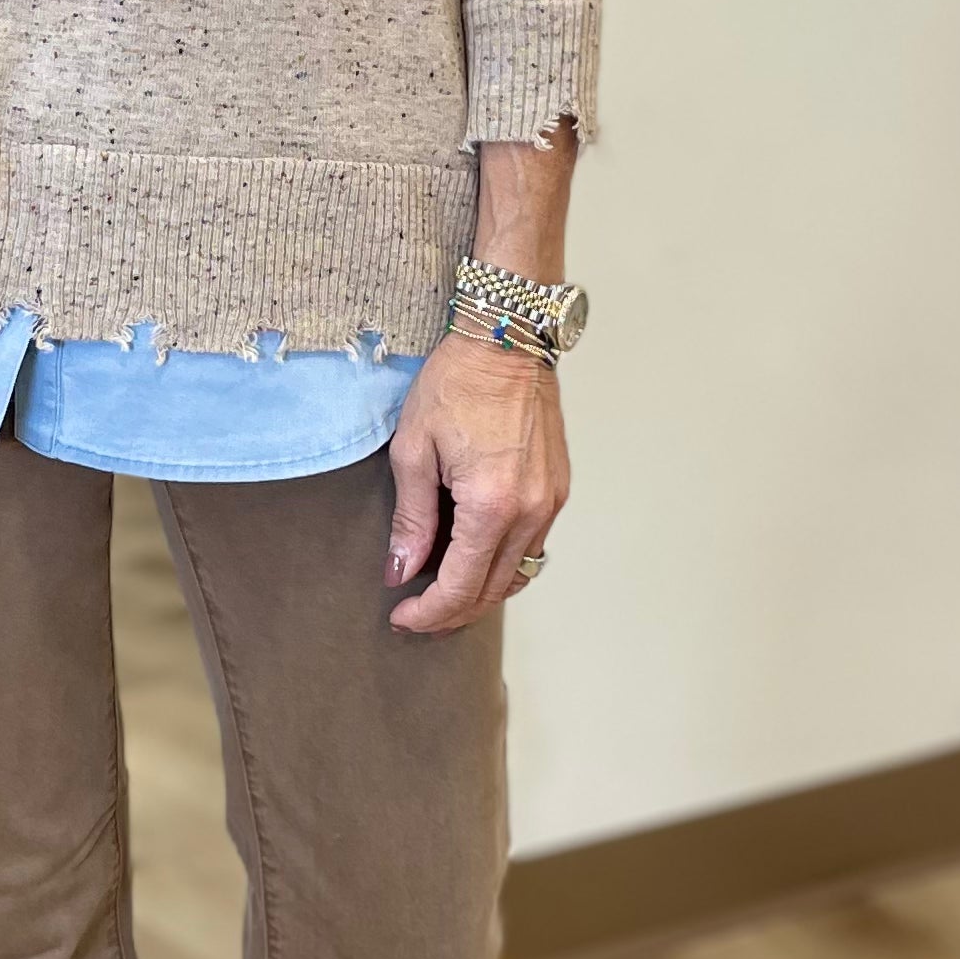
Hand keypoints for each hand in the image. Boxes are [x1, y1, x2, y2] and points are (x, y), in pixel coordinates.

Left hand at [386, 330, 568, 633]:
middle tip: (416, 614)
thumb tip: (402, 570)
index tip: (401, 617)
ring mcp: (551, 503)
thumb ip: (411, 518)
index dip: (428, 613)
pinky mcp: (558, 490)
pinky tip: (475, 559)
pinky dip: (503, 566)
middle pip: (492, 591)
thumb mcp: (414, 449)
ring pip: (517, 575)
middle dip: (451, 612)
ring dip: (480, 594)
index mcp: (491, 504)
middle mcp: (531, 512)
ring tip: (442, 594)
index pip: (460, 587)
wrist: (505, 341)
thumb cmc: (456, 383)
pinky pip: (533, 548)